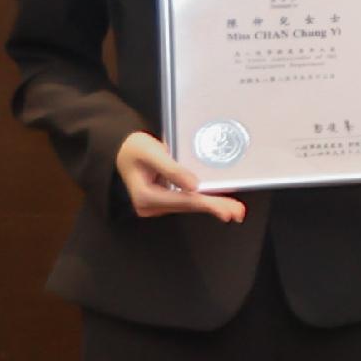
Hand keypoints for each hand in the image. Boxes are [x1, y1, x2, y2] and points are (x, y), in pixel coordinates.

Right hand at [114, 129, 246, 223]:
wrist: (122, 149)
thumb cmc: (135, 148)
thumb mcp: (153, 153)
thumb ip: (172, 169)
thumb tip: (194, 186)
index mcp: (145, 196)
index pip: (183, 201)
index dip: (208, 204)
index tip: (227, 210)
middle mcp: (149, 205)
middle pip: (188, 206)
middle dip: (215, 208)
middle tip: (239, 212)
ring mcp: (155, 205)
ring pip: (189, 205)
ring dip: (212, 206)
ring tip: (235, 209)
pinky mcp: (162, 200)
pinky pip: (185, 201)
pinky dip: (203, 200)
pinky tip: (219, 201)